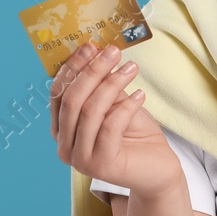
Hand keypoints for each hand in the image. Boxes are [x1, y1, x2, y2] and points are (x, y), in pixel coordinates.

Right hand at [50, 41, 180, 192]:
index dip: (73, 68)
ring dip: (112, 84)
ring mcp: (81, 159)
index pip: (59, 93)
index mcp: (61, 130)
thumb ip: (101, 85)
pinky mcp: (101, 166)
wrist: (157, 169)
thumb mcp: (115, 104)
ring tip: (131, 68)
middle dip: (92, 71)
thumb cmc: (134, 135)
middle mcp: (65, 147)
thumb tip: (97, 52)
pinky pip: (110, 126)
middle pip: (72, 101)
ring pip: (91, 112)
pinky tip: (141, 94)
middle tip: (112, 52)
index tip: (90, 46)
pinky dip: (127, 106)